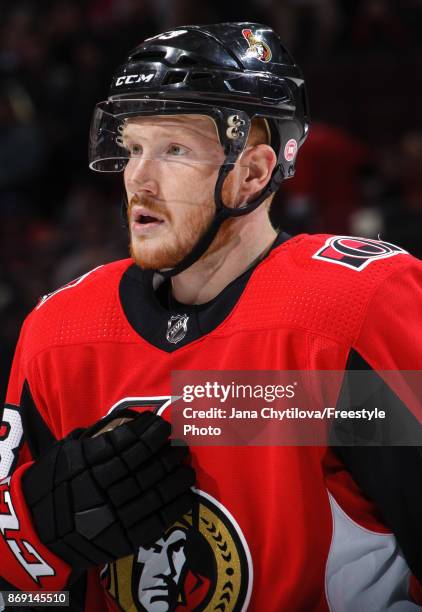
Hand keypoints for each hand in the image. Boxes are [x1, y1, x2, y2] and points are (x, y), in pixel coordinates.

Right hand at [22, 410, 194, 568]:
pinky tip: (186, 494)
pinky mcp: (122, 539)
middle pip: (144, 467)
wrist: (38, 529)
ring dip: (176, 478)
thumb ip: (97, 435)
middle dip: (167, 454)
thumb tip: (132, 420)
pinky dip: (174, 507)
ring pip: (154, 493)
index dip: (148, 433)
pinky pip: (155, 522)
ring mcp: (112, 516)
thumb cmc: (55, 482)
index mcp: (87, 464)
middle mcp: (101, 489)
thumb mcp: (67, 449)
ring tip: (187, 467)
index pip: (126, 444)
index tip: (163, 425)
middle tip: (181, 445)